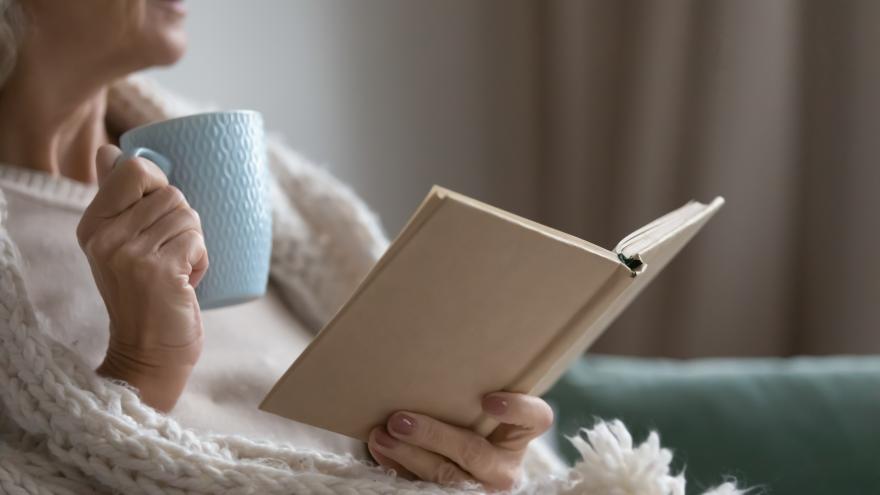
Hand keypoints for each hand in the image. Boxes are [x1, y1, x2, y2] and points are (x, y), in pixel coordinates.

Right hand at [76, 145, 208, 411]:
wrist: (150, 355)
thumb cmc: (146, 297)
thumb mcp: (120, 245)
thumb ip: (117, 198)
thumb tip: (110, 151)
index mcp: (93, 224)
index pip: (133, 168)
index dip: (161, 185)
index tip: (160, 218)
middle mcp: (105, 235)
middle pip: (171, 192)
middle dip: (183, 222)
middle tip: (170, 255)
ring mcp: (130, 253)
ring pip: (188, 215)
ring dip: (194, 243)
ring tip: (176, 271)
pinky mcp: (158, 270)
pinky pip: (197, 240)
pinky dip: (201, 260)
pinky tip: (185, 283)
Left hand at [368, 392, 553, 490]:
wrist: (465, 464)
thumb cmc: (471, 420)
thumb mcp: (478, 408)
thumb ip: (468, 391)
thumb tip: (425, 355)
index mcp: (518, 436)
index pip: (536, 419)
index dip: (517, 409)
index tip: (488, 399)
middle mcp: (504, 466)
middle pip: (474, 452)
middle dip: (434, 436)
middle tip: (400, 420)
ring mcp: (478, 486)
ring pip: (445, 476)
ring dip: (408, 454)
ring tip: (382, 435)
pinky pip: (422, 486)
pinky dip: (397, 467)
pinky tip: (380, 449)